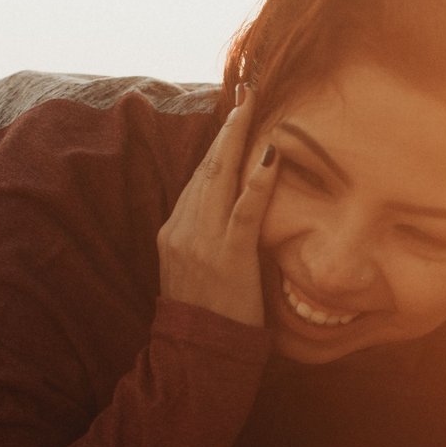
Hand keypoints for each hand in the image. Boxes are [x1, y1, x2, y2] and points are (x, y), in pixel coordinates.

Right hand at [157, 86, 279, 327]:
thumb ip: (201, 239)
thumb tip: (224, 215)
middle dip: (227, 128)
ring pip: (220, 177)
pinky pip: (245, 209)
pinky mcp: (227, 254)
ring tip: (255, 107)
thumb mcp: (191, 271)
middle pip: (206, 167)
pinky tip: (273, 154)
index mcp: (173, 231)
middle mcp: (182, 228)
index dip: (217, 146)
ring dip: (240, 138)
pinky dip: (259, 179)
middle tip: (246, 94)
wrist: (196, 352)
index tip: (232, 117)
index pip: (197, 178)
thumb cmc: (203, 316)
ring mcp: (202, 240)